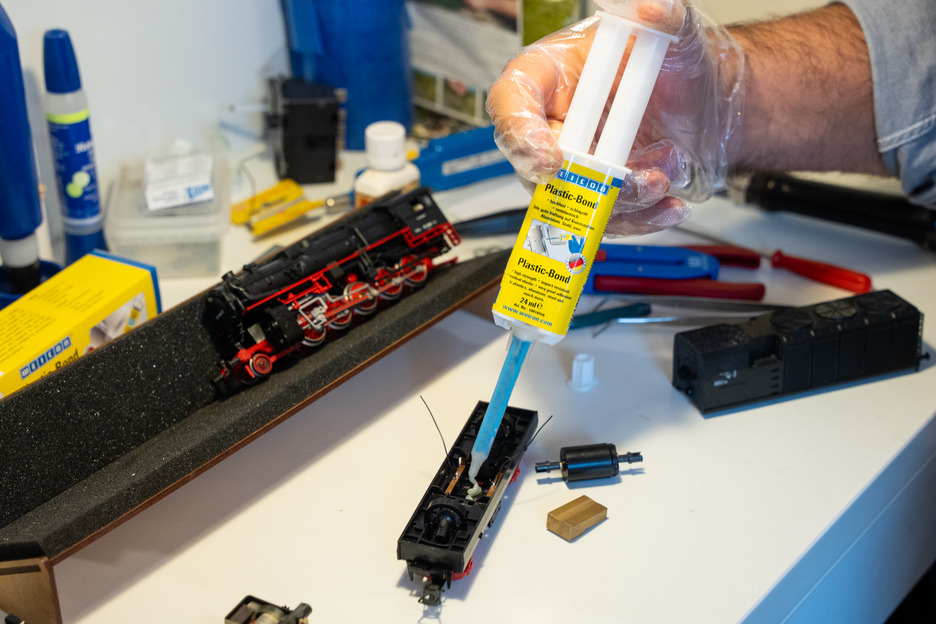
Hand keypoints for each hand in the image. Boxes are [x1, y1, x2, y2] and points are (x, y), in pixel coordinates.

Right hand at [486, 0, 742, 235]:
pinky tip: (669, 205)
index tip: (551, 159)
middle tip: (632, 177)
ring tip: (668, 171)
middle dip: (586, 179)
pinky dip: (639, 219)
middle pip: (537, 164)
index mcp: (548, 75)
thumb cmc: (673, 66)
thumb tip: (654, 7)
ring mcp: (572, 163)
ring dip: (624, 197)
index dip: (521, 134)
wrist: (704, 105)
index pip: (511, 103)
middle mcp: (551, 122)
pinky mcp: (597, 195)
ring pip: (575, 199)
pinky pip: (604, 220)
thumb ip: (667, 17)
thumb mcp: (675, 35)